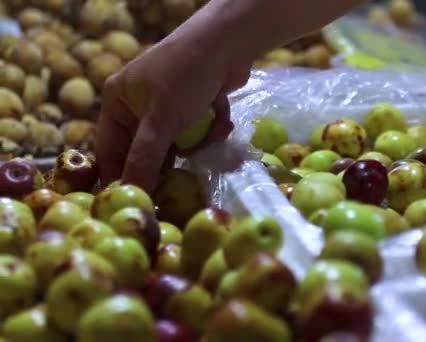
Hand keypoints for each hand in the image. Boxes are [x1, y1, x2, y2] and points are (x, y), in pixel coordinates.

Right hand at [95, 25, 250, 193]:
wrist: (228, 42)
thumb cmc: (185, 76)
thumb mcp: (161, 120)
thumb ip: (145, 159)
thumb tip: (133, 195)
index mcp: (119, 102)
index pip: (110, 149)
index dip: (120, 176)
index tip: (135, 202)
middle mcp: (140, 102)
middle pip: (148, 148)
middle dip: (168, 161)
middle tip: (179, 185)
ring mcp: (170, 102)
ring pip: (178, 142)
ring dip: (196, 143)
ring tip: (207, 137)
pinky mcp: (197, 103)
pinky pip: (199, 129)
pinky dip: (212, 128)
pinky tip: (223, 121)